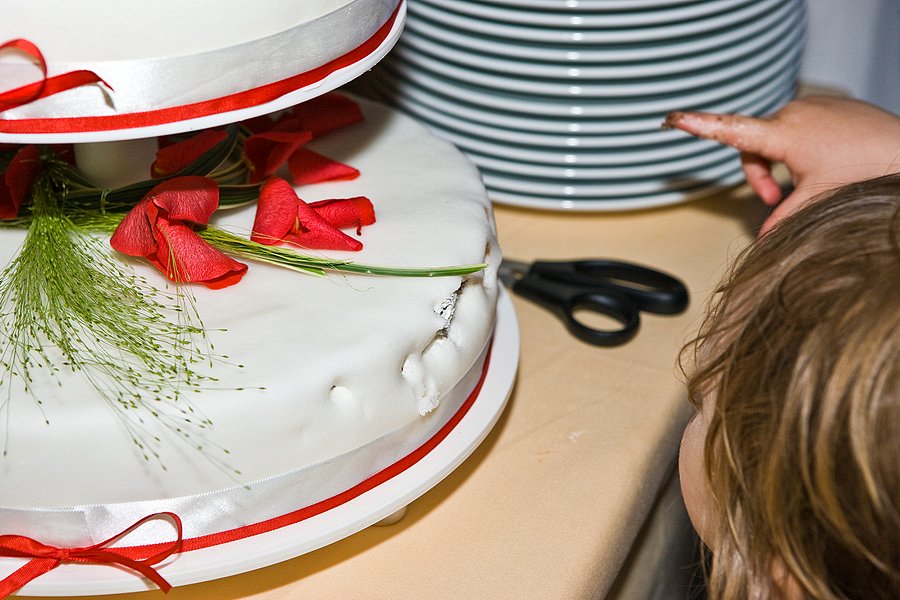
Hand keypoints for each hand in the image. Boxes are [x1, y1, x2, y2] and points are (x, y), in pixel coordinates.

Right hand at [665, 96, 899, 234]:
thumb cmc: (867, 169)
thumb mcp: (818, 199)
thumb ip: (783, 218)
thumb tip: (762, 241)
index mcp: (784, 134)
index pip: (731, 131)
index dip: (699, 126)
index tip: (673, 118)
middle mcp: (793, 112)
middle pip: (754, 146)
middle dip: (761, 174)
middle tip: (776, 199)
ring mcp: (811, 106)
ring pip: (776, 138)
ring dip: (781, 163)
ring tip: (804, 183)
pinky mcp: (827, 105)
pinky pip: (798, 127)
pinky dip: (800, 149)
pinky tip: (824, 162)